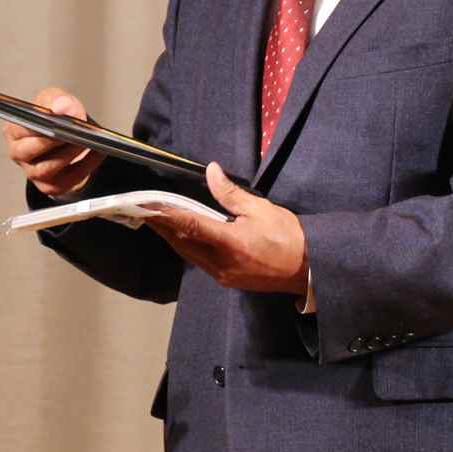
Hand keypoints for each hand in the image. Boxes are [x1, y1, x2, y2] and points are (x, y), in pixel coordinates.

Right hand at [3, 87, 104, 197]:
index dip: (38, 125)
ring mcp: (33, 172)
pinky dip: (84, 166)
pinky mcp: (50, 186)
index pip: (19, 129)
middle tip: (70, 131)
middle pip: (28, 151)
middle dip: (51, 142)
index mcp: (14, 131)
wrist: (69, 137)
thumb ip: (56, 99)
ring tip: (84, 141)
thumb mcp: (54, 100)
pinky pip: (66, 180)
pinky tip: (95, 153)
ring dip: (68, 154)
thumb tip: (60, 107)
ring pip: (46, 169)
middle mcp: (19, 153)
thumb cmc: (55, 119)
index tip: (55, 118)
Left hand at [140, 162, 307, 293]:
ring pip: (188, 254)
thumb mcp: (261, 209)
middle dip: (162, 226)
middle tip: (143, 210)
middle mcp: (221, 263)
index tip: (146, 205)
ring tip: (156, 221)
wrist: (309, 269)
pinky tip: (182, 236)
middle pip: (182, 242)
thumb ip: (231, 193)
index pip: (190, 225)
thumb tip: (211, 171)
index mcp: (230, 243)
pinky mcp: (227, 280)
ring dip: (172, 237)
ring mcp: (223, 275)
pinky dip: (187, 246)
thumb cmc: (288, 236)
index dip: (165, 214)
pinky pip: (199, 261)